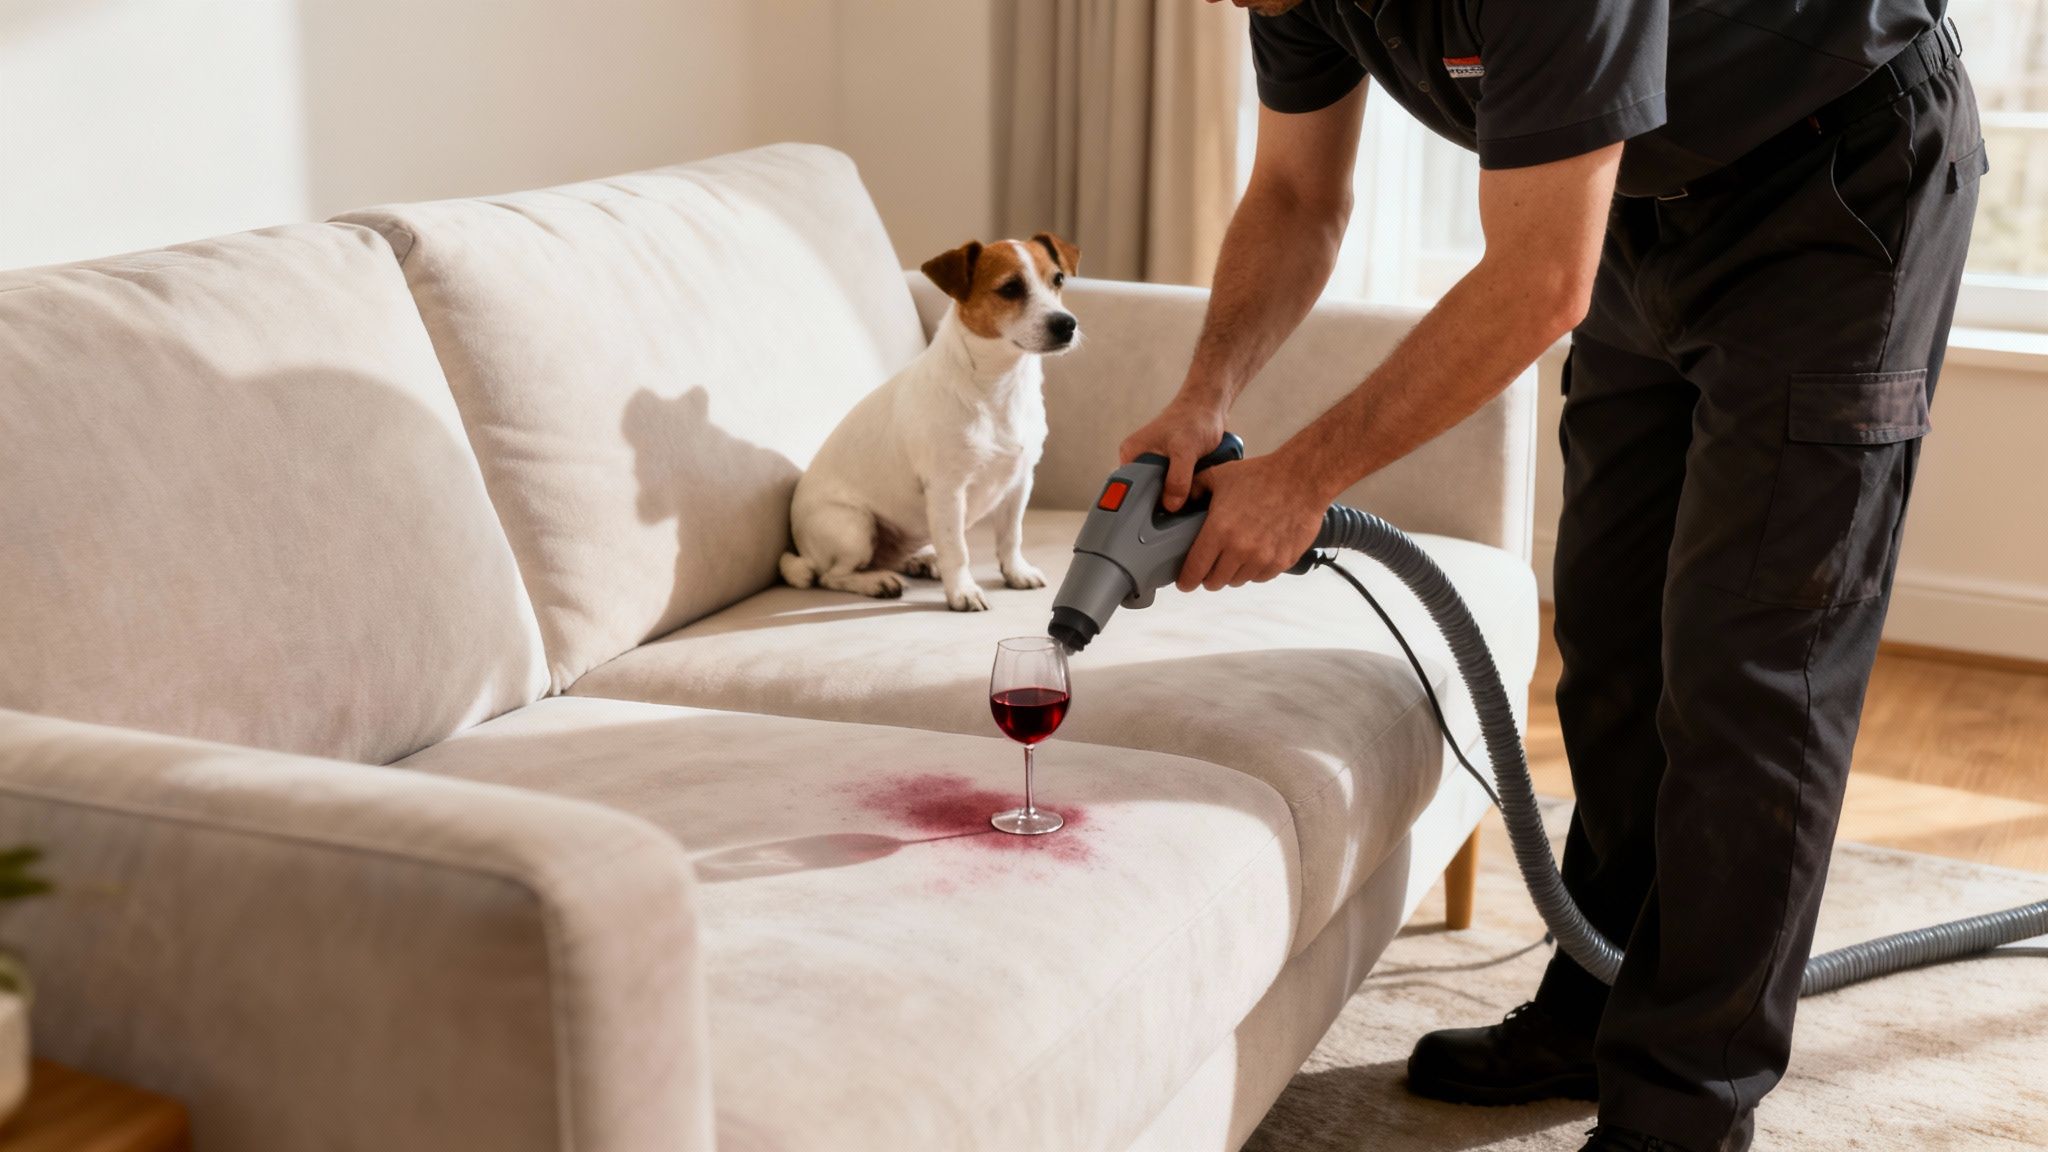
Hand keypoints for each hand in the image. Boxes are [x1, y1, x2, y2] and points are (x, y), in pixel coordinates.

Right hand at [1118, 396, 1226, 511]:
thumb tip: (1170, 505)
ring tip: (1185, 507)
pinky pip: (1172, 489)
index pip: (1126, 490)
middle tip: (1173, 519)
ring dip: (1173, 500)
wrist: (1209, 405)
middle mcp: (1139, 461)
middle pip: (1143, 496)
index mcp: (1132, 455)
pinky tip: (1192, 498)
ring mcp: (1155, 465)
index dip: (1136, 507)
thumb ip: (1178, 477)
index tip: (1148, 524)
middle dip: (1158, 506)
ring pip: (1160, 494)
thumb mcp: (1186, 450)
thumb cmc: (1194, 419)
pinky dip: (1182, 494)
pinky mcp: (1169, 469)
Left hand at [1176, 452, 1327, 591]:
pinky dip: (1253, 571)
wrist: (1302, 479)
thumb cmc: (1260, 476)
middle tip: (1208, 567)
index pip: (1195, 570)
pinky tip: (1253, 555)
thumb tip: (1176, 503)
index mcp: (1219, 530)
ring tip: (1233, 557)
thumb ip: (1193, 489)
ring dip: (1231, 573)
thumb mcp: (1219, 476)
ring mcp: (1263, 558)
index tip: (1184, 582)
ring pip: (1237, 581)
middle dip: (1208, 577)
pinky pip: (1260, 577)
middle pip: (1215, 582)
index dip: (1186, 580)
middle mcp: (1240, 549)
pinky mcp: (1282, 562)